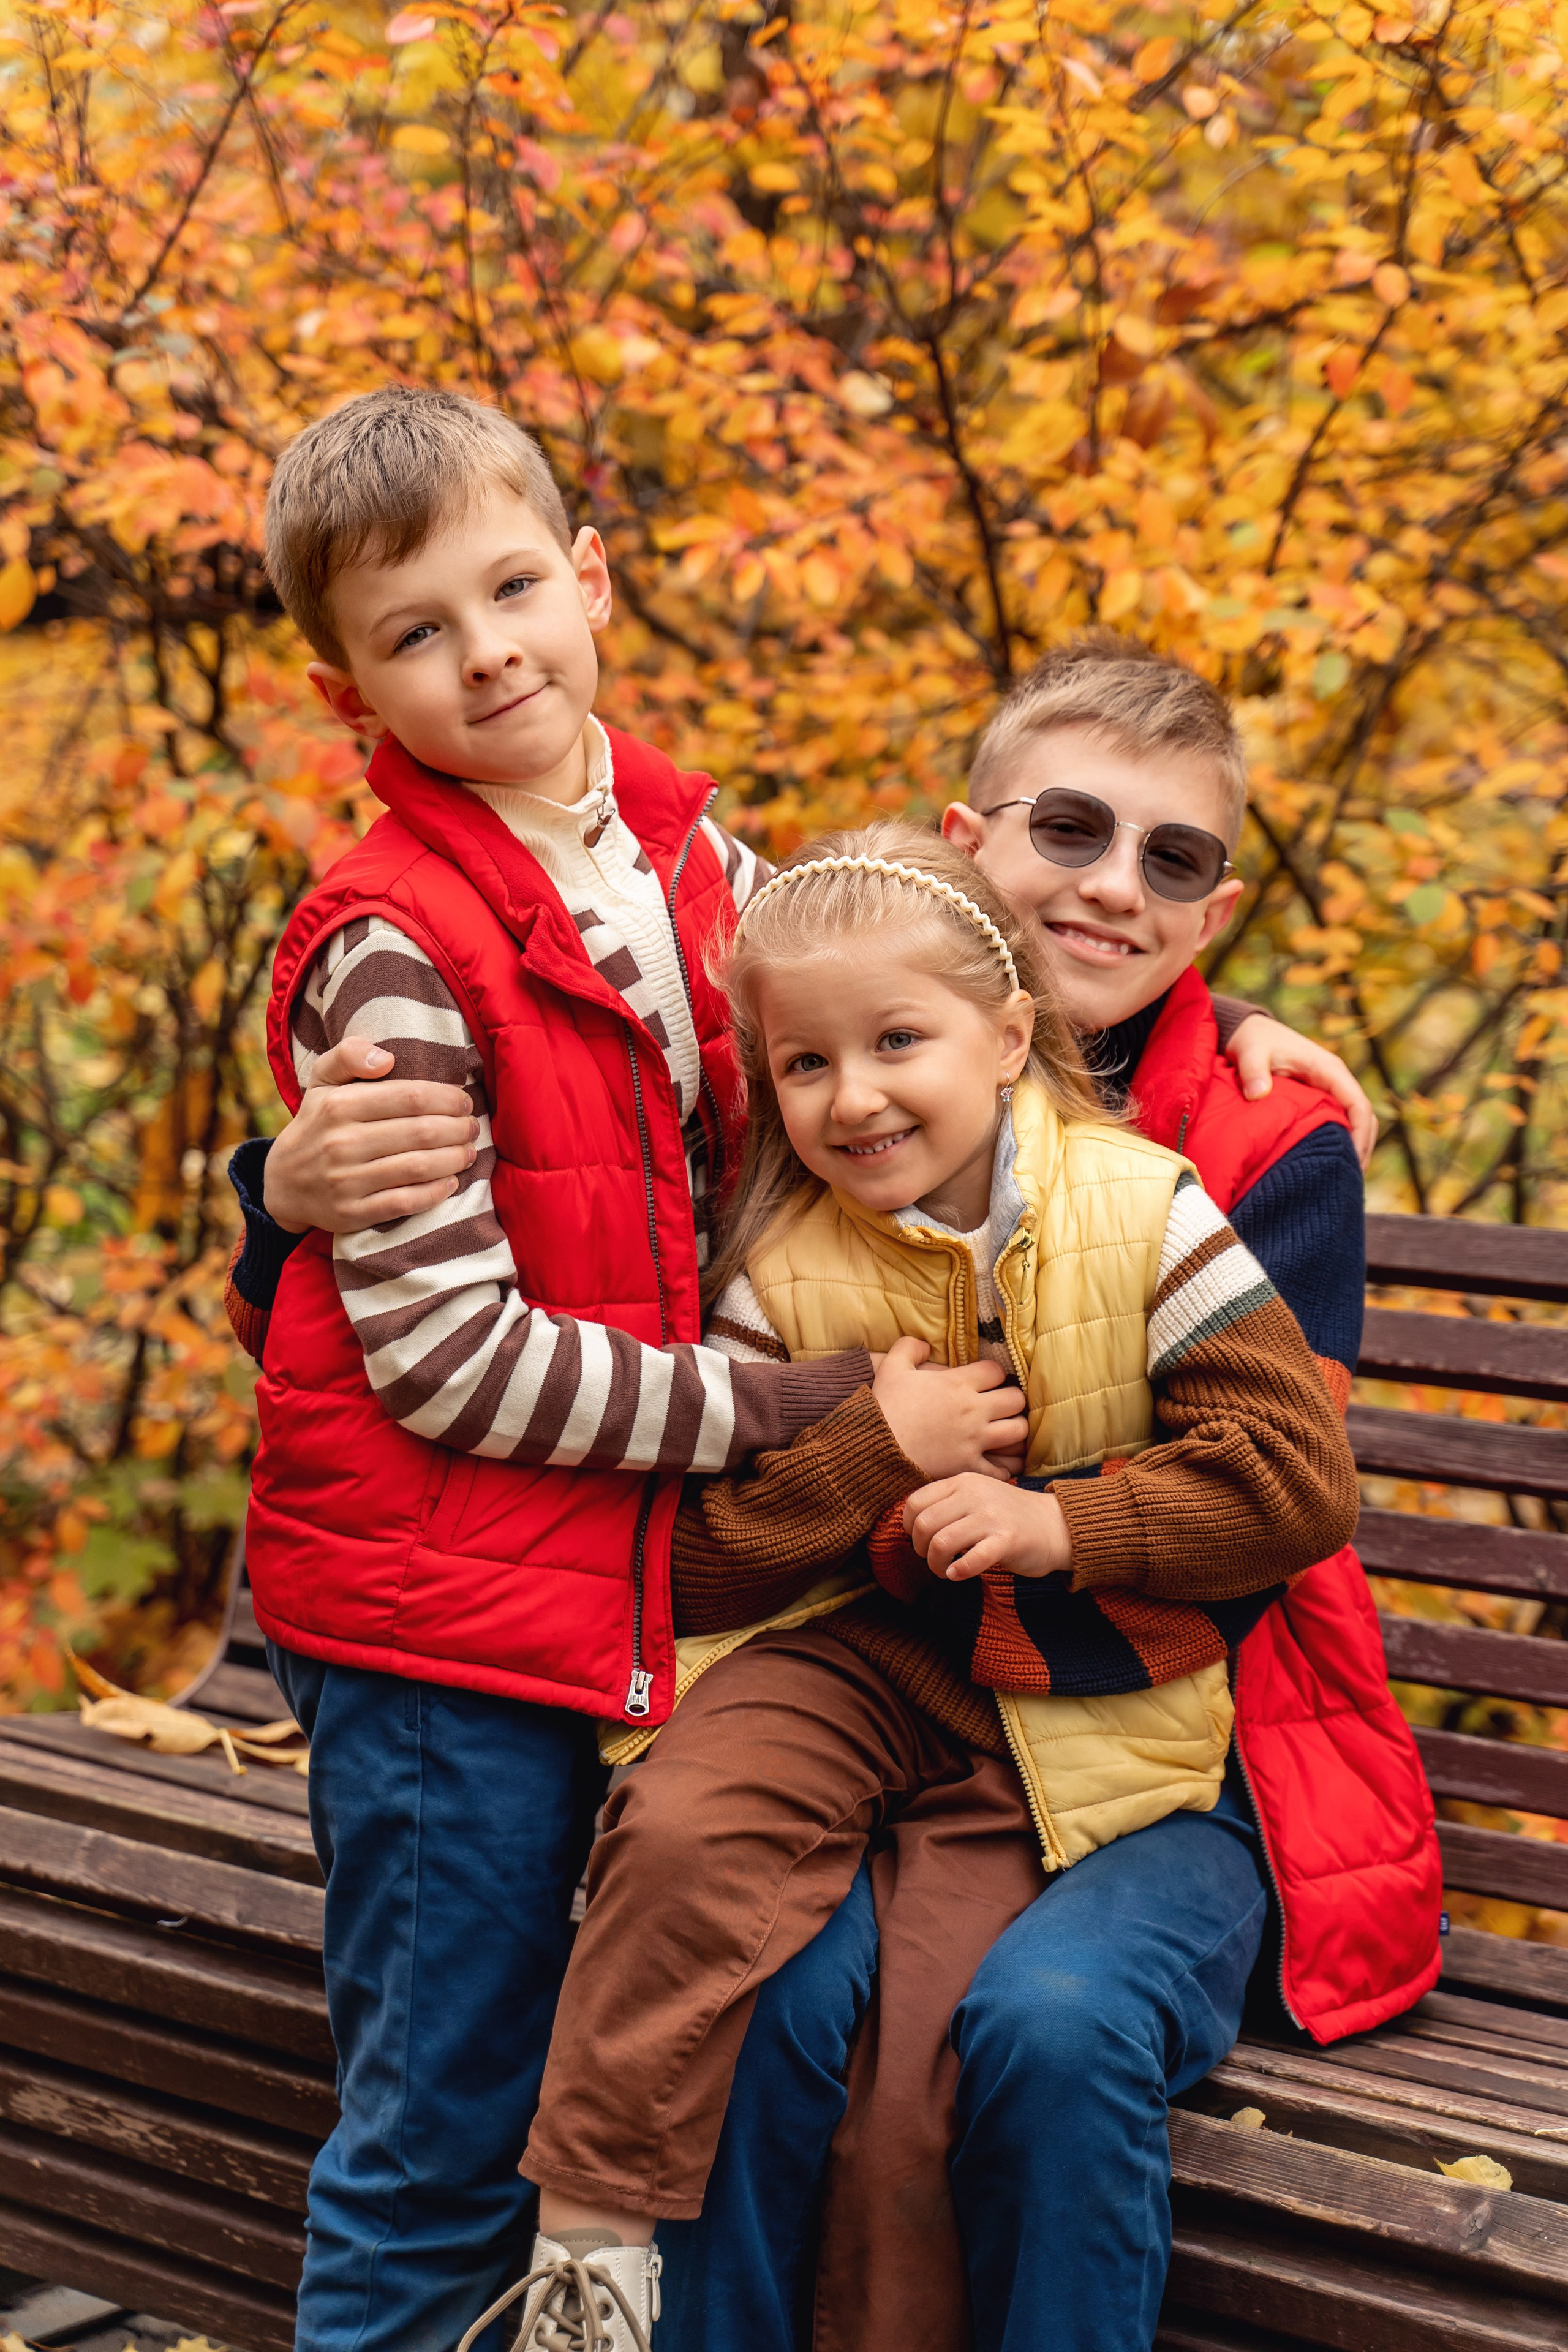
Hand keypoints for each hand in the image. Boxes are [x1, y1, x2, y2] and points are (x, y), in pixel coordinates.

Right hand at [264, 1038, 478, 1233]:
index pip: (410, 1097)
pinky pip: (405, 1203)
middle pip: (420, 1132)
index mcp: (339, 1105)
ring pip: (418, 1168)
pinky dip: (436, 1193)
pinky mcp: (353, 1213)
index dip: (446, 1098)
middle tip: (471, 1127)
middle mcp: (341, 1143)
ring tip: (468, 1151)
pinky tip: (451, 1182)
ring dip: (454, 1159)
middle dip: (457, 1128)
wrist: (283, 1182)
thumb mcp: (322, 1080)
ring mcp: (346, 1181)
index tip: (463, 1101)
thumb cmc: (318, 1123)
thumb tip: (387, 1058)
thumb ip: (349, 1054)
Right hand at [872, 1337, 1028, 1481]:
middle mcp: (972, 1410)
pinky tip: (998, 1462)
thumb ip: (909, 1347)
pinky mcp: (968, 1465)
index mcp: (957, 1383)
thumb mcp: (891, 1367)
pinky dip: (1004, 1466)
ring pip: (1018, 1431)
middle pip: (1016, 1400)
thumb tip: (926, 1345)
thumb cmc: (884, 1406)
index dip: (995, 1375)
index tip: (987, 1382)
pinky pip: (1002, 1468)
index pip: (997, 1371)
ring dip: (1015, 1430)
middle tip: (1002, 1406)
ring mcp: (973, 1439)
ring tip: (1006, 1431)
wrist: (873, 1447)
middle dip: (1012, 1401)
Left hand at [903, 1472, 1071, 1580]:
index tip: (920, 1540)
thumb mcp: (976, 1496)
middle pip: (923, 1524)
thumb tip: (911, 1524)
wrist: (1055, 1525)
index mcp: (962, 1482)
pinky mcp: (1007, 1540)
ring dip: (936, 1565)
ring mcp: (991, 1516)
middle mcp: (974, 1495)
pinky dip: (959, 1571)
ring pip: (941, 1542)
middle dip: (920, 1549)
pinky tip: (959, 1575)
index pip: (915, 1503)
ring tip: (945, 1571)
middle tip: (933, 1559)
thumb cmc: (1007, 1516)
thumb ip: (947, 1503)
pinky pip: (972, 1559)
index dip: (908, 1527)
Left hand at [1224, 1013, 1376, 1171]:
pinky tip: (1328, 1166)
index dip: (1360, 1135)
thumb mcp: (1251, 1052)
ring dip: (1353, 1149)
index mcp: (1329, 1069)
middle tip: (1349, 1183)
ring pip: (1354, 1123)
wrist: (1248, 1032)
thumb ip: (1253, 1071)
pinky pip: (1338, 1123)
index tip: (1353, 1164)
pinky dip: (1339, 1143)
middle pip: (1364, 1119)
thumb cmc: (1253, 1041)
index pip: (1358, 1105)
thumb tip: (1257, 1093)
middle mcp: (1335, 1081)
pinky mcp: (1319, 1099)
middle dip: (1362, 1150)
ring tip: (1343, 1181)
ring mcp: (1329, 1090)